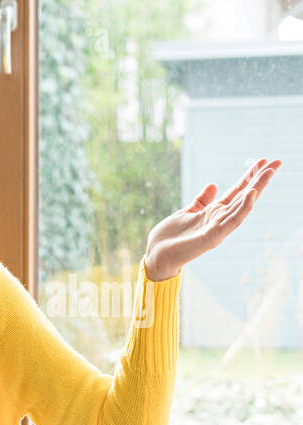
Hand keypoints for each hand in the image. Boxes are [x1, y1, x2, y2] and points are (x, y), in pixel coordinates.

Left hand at [142, 158, 281, 280]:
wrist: (156, 255)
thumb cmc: (170, 237)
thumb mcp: (187, 212)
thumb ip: (201, 201)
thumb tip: (213, 184)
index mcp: (214, 212)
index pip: (236, 191)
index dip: (249, 176)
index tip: (261, 161)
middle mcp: (220, 219)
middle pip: (244, 196)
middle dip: (260, 179)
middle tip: (276, 162)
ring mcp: (218, 228)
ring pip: (242, 205)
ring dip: (256, 188)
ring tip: (269, 172)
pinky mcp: (213, 237)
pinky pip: (232, 221)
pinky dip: (243, 208)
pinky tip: (251, 194)